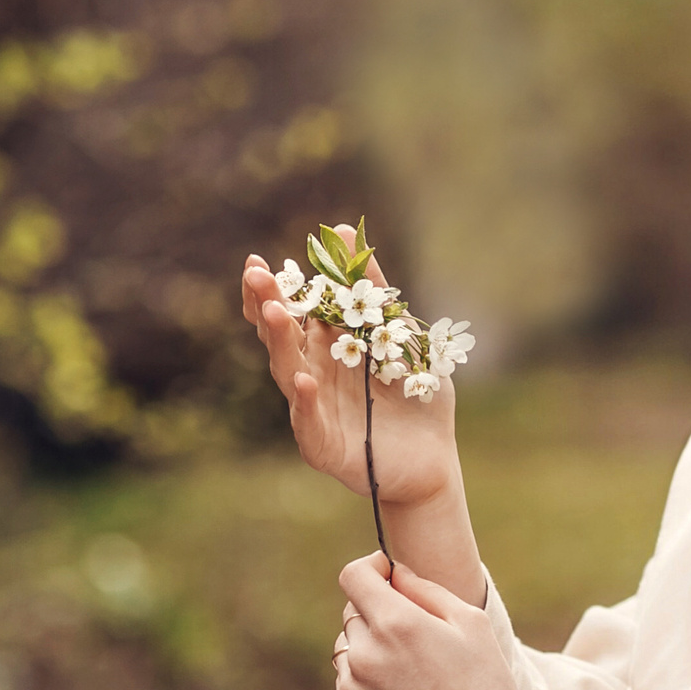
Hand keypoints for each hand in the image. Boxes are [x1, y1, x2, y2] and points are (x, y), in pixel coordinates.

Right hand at [242, 224, 460, 508]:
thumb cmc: (415, 397)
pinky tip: (304, 381)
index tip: (257, 260)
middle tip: (256, 276)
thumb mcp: (403, 332)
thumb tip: (345, 229)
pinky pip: (309, 423)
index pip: (290, 313)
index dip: (271, 289)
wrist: (433, 460)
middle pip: (281, 337)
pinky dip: (305, 403)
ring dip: (281, 343)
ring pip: (289, 373)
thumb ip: (374, 288)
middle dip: (267, 305)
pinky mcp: (324, 446)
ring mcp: (313, 411)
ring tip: (276, 313)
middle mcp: (311, 375)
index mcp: (325, 348)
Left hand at [333, 554, 528, 689]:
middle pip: (352, 615)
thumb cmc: (486, 684)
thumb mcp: (470, 622)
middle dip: (378, 616)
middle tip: (416, 638)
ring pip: (348, 652)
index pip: (354, 577)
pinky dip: (367, 686)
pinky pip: (347, 686)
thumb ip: (424, 589)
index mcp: (396, 624)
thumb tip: (393, 574)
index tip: (387, 576)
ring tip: (411, 674)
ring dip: (370, 652)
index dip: (372, 569)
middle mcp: (365, 656)